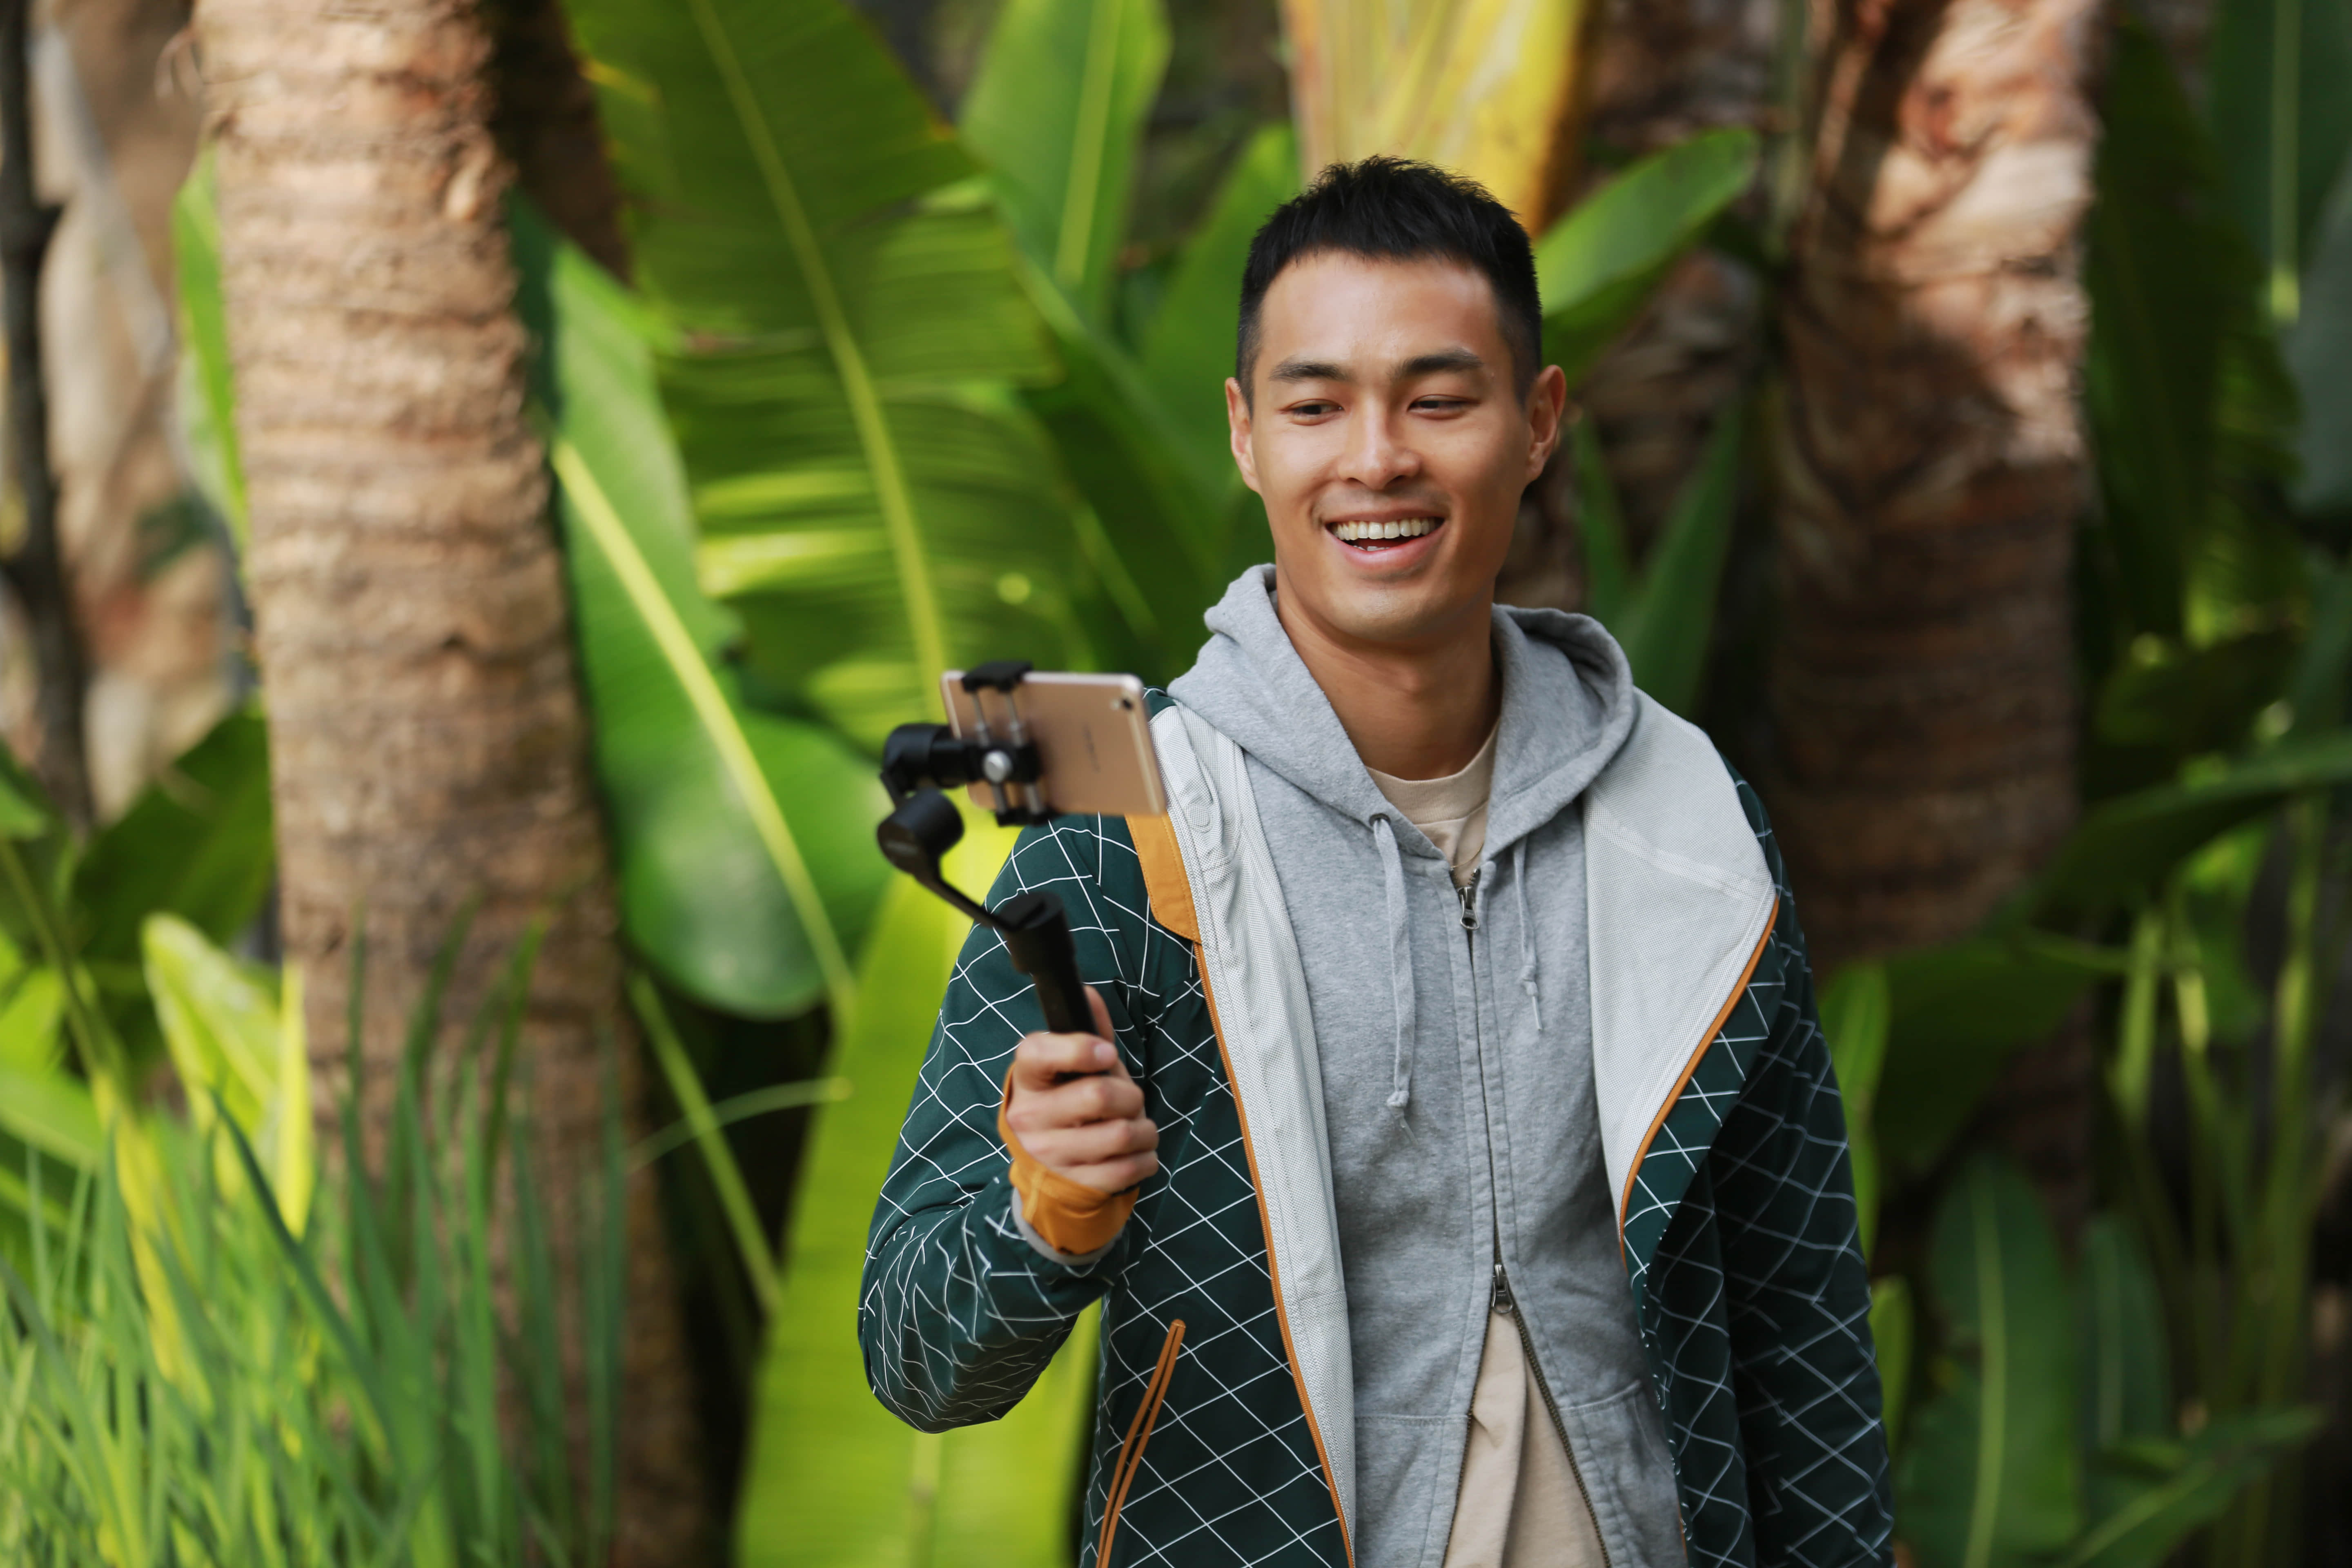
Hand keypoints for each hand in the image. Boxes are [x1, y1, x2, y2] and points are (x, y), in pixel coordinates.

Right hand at [1003, 986, 1158, 1193]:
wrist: (1049, 1169)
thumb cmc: (1068, 1105)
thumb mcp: (1072, 1069)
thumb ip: (1085, 1032)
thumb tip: (1088, 994)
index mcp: (1028, 1078)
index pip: (1040, 1053)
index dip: (1079, 1049)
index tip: (1107, 1053)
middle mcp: (1030, 1116)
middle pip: (1099, 1094)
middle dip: (1131, 1095)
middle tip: (1130, 1101)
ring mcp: (1050, 1155)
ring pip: (1122, 1134)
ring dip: (1145, 1129)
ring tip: (1138, 1128)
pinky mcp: (1074, 1185)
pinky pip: (1129, 1167)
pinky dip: (1146, 1157)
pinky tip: (1137, 1152)